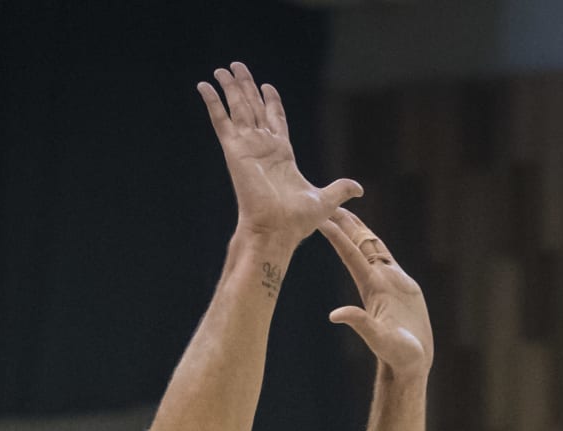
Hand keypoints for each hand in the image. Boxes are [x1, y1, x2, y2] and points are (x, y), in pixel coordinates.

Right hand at [199, 64, 361, 247]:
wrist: (276, 230)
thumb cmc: (297, 222)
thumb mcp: (325, 200)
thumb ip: (340, 189)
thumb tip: (359, 190)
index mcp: (282, 154)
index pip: (275, 119)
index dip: (271, 101)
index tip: (266, 85)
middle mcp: (263, 147)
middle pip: (254, 107)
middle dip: (246, 86)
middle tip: (237, 67)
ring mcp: (247, 147)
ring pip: (237, 108)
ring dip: (229, 87)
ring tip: (221, 68)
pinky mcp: (234, 150)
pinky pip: (221, 120)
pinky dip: (212, 102)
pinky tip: (203, 85)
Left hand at [318, 210, 433, 384]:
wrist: (410, 364)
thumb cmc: (396, 356)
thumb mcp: (378, 340)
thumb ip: (360, 325)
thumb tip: (335, 315)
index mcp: (372, 288)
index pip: (351, 254)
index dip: (337, 236)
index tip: (322, 218)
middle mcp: (378, 281)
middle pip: (359, 245)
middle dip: (345, 224)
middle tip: (327, 201)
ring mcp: (389, 283)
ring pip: (373, 248)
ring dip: (359, 229)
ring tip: (345, 210)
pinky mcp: (402, 287)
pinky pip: (388, 259)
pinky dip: (378, 244)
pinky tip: (370, 237)